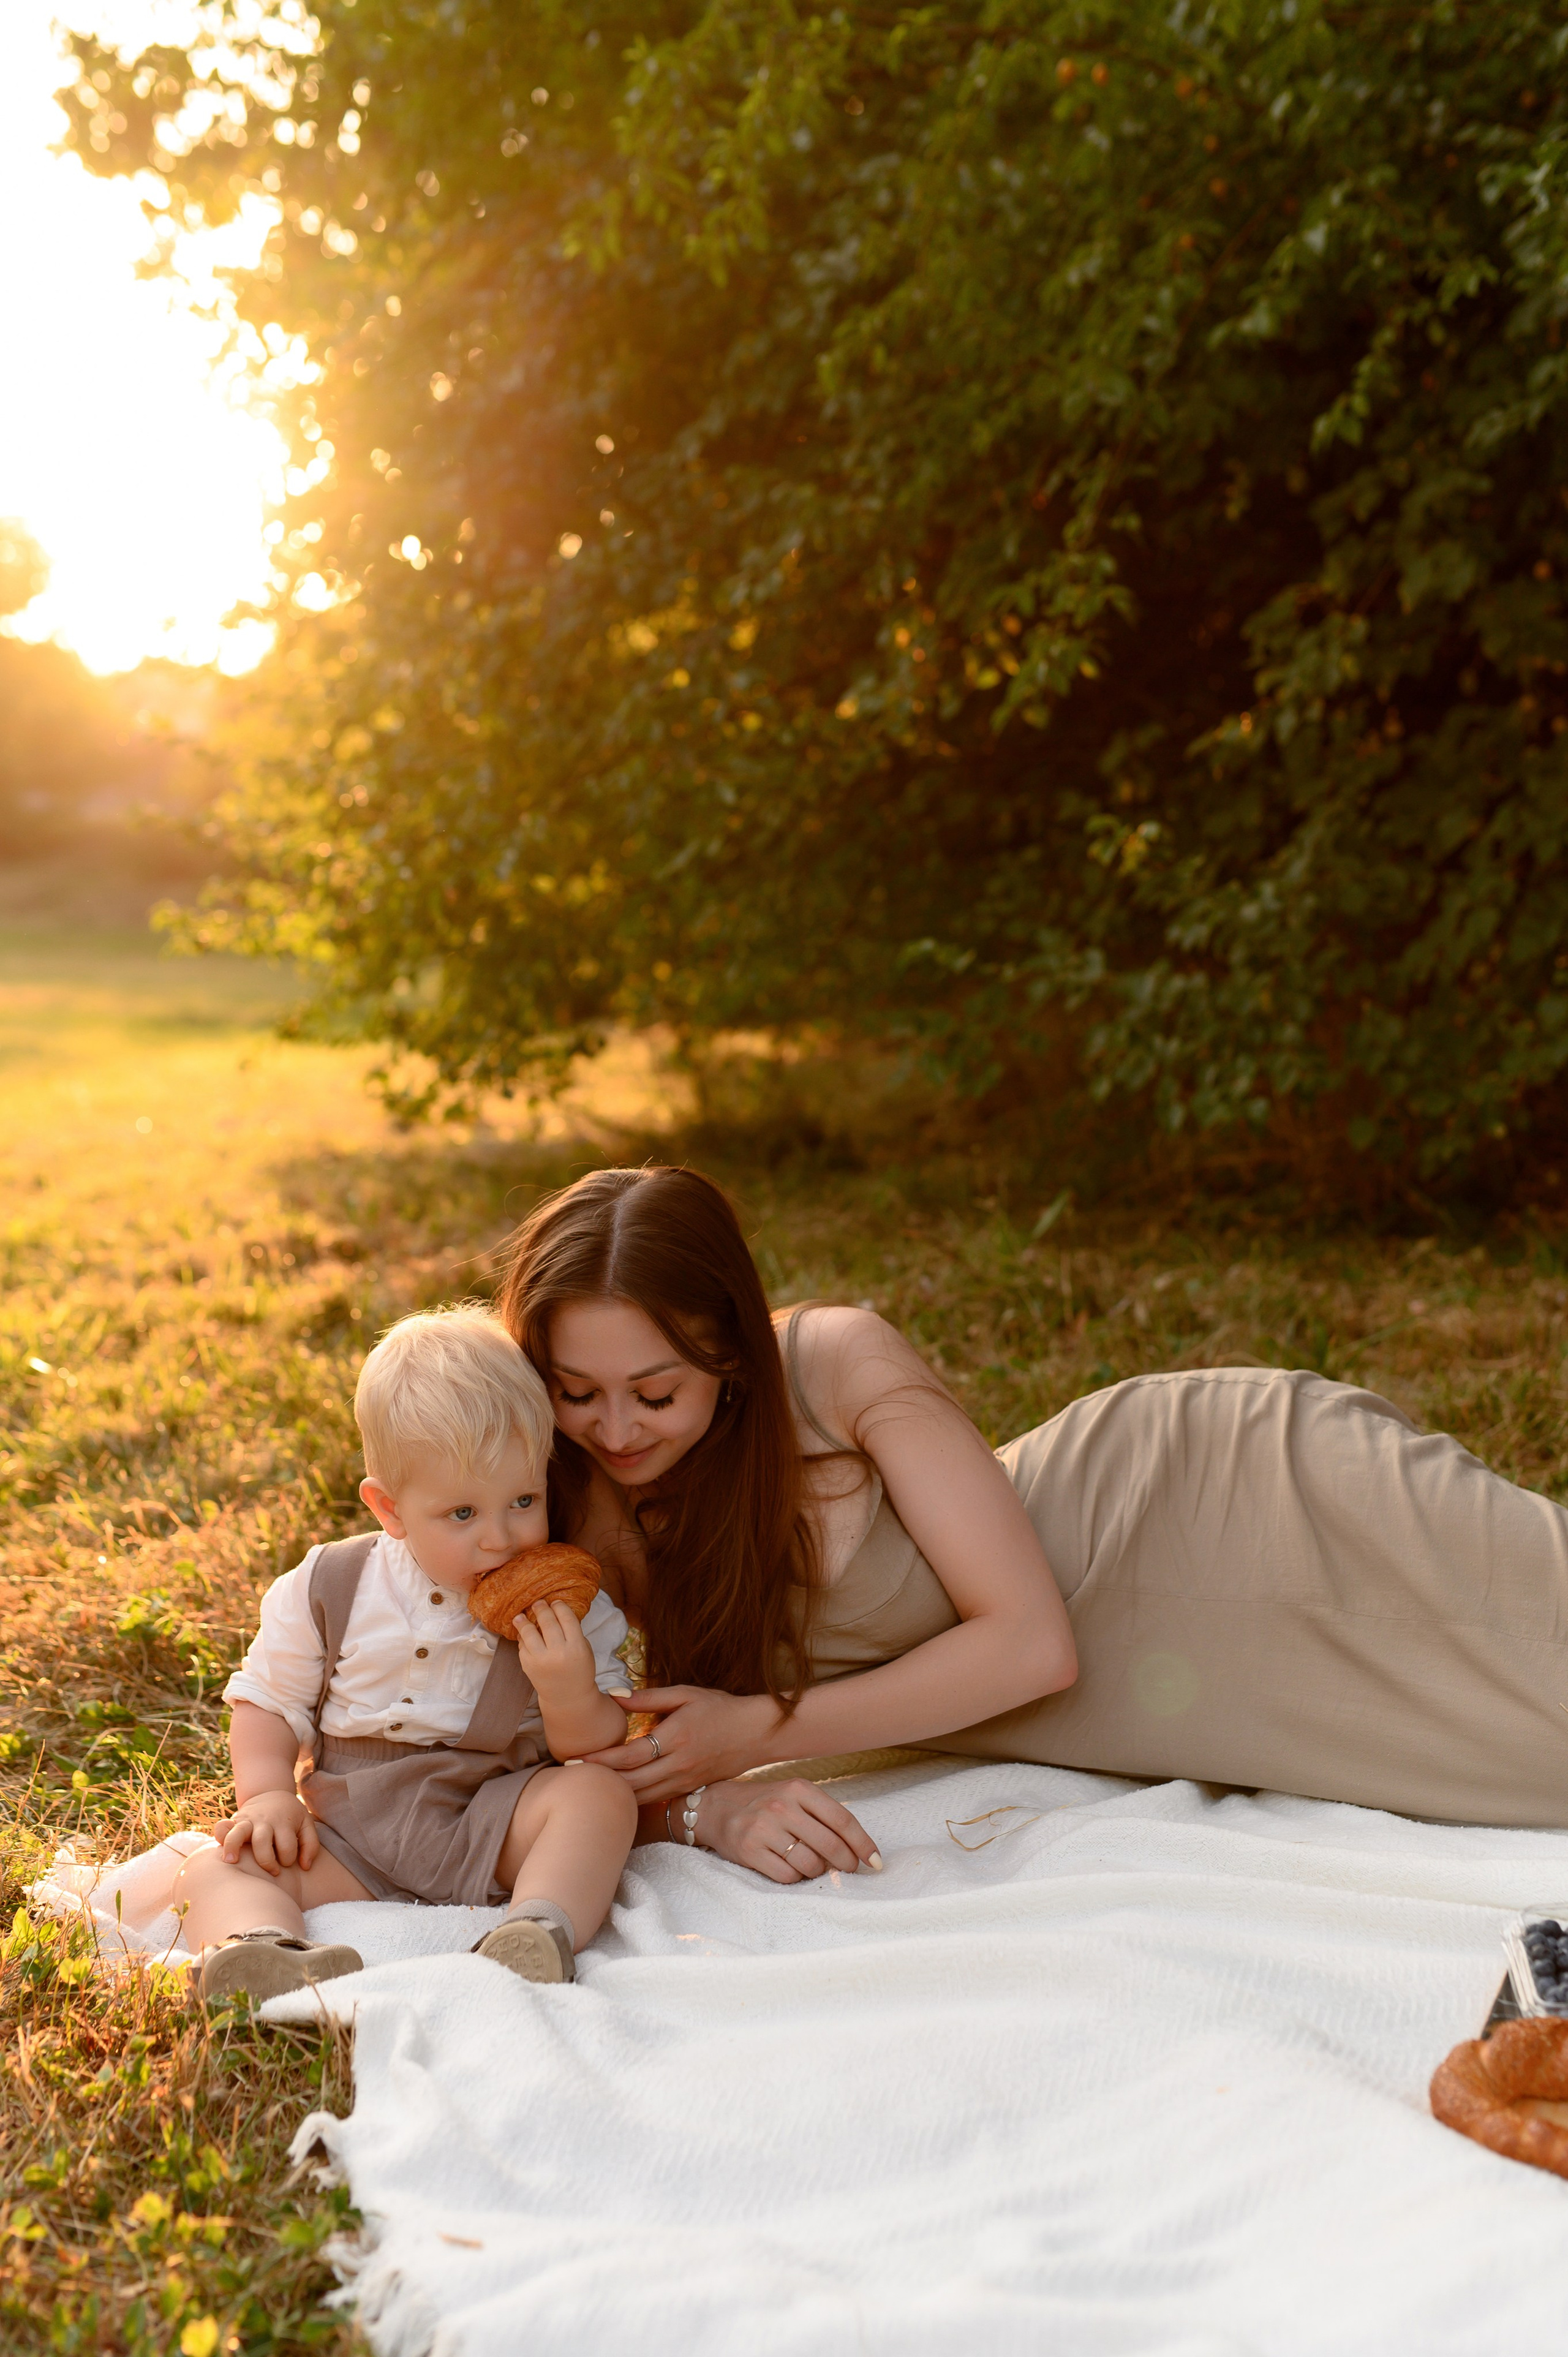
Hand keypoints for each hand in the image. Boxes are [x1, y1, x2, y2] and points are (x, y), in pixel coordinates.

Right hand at [213, 1787, 318, 1874]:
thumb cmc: (290, 1816)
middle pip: (262, 1841)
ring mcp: (247, 1820)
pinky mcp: (234, 1822)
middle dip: (267, 1861)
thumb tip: (305, 1867)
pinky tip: (219, 1850)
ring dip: (233, 1847)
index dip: (289, 1859)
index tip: (287, 1862)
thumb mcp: (306, 1824)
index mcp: (283, 1822)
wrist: (271, 1793)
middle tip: (273, 1871)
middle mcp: (264, 1821)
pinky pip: (222, 1827)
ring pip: (237, 1833)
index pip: (286, 1847)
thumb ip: (310, 1845)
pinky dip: (219, 1835)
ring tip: (231, 1862)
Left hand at [514, 1597, 596, 1699]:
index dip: (560, 1606)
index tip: (555, 1602)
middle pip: (547, 1621)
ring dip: (524, 1620)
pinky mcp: (528, 1666)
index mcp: (576, 1647)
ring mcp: (540, 1660)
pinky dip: (523, 1638)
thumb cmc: (579, 1670)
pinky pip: (522, 1646)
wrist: (568, 1697)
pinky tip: (523, 1633)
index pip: (566, 1618)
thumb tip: (556, 1612)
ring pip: (529, 1632)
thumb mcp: (584, 1650)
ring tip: (521, 1615)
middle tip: (538, 1603)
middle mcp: (558, 1653)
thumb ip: (572, 1632)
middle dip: (541, 1608)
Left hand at [580, 1686, 782, 1801]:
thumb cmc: (720, 1708)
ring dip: (613, 1793)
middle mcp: (679, 1765)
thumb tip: (613, 1696)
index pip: (630, 1755)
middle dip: (599, 1781)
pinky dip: (633, 1798)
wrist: (756, 1734)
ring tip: (588, 1787)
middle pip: (631, 1782)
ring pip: (641, 1796)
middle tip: (570, 1778)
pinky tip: (615, 1794)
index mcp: (676, 1738)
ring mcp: (684, 1781)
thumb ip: (648, 1698)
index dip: (601, 1759)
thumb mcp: (685, 1694)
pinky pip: (654, 1799)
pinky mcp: (688, 1790)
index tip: (574, 1760)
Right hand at [691, 1778, 882, 1882]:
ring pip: (810, 1864)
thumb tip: (856, 1851)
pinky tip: (789, 1866)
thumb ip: (822, 1816)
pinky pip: (787, 1875)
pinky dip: (795, 1877)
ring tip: (810, 1863)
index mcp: (799, 1789)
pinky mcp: (749, 1850)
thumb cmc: (765, 1803)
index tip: (875, 1862)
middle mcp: (782, 1806)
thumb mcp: (793, 1796)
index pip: (842, 1820)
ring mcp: (764, 1828)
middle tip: (848, 1869)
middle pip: (830, 1845)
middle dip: (846, 1863)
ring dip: (817, 1870)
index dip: (864, 1844)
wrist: (717, 1807)